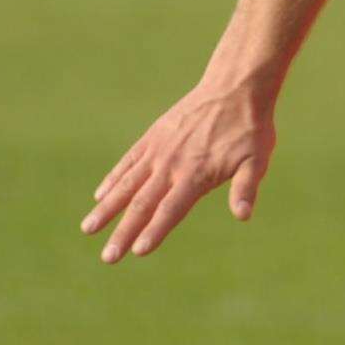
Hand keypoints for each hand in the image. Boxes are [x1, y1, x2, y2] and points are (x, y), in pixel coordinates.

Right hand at [80, 79, 275, 263]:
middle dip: (124, 232)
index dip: (154, 231)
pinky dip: (114, 178)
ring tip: (88, 228)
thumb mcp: (256, 159)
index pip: (171, 209)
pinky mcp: (154, 136)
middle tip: (108, 257)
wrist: (235, 86)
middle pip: (143, 203)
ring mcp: (159, 149)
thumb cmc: (249, 127)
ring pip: (127, 183)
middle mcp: (171, 164)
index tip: (136, 252)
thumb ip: (245, 188)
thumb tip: (243, 216)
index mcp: (196, 174)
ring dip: (107, 208)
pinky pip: (129, 160)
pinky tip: (100, 195)